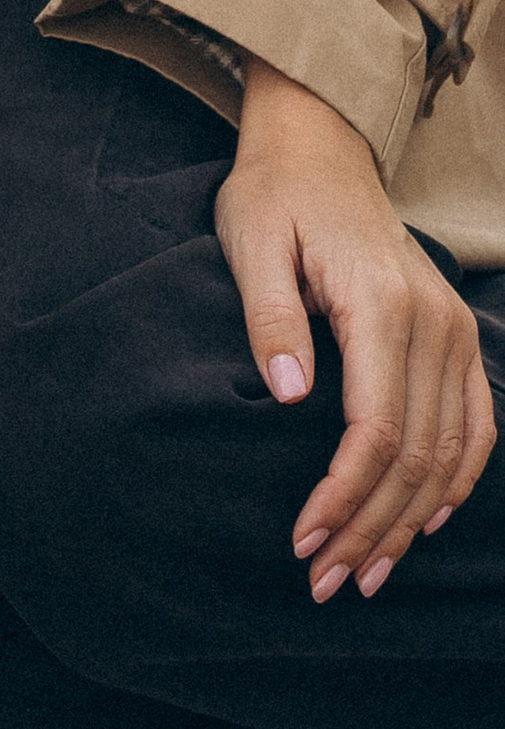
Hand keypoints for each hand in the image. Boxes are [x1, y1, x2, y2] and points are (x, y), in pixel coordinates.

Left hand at [216, 55, 494, 602]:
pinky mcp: (455, 334)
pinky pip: (476, 422)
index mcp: (383, 305)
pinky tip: (423, 520)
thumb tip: (291, 400)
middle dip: (370, 527)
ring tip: (366, 571)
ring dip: (408, 520)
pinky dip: (457, 479)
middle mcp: (433, 322)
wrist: (319, 146)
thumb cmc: (273, 194)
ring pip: (448, 451)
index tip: (304, 540)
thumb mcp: (251, 240)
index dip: (344, 496)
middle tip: (326, 582)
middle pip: (414, 455)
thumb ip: (271, 318)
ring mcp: (453, 330)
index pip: (375, 430)